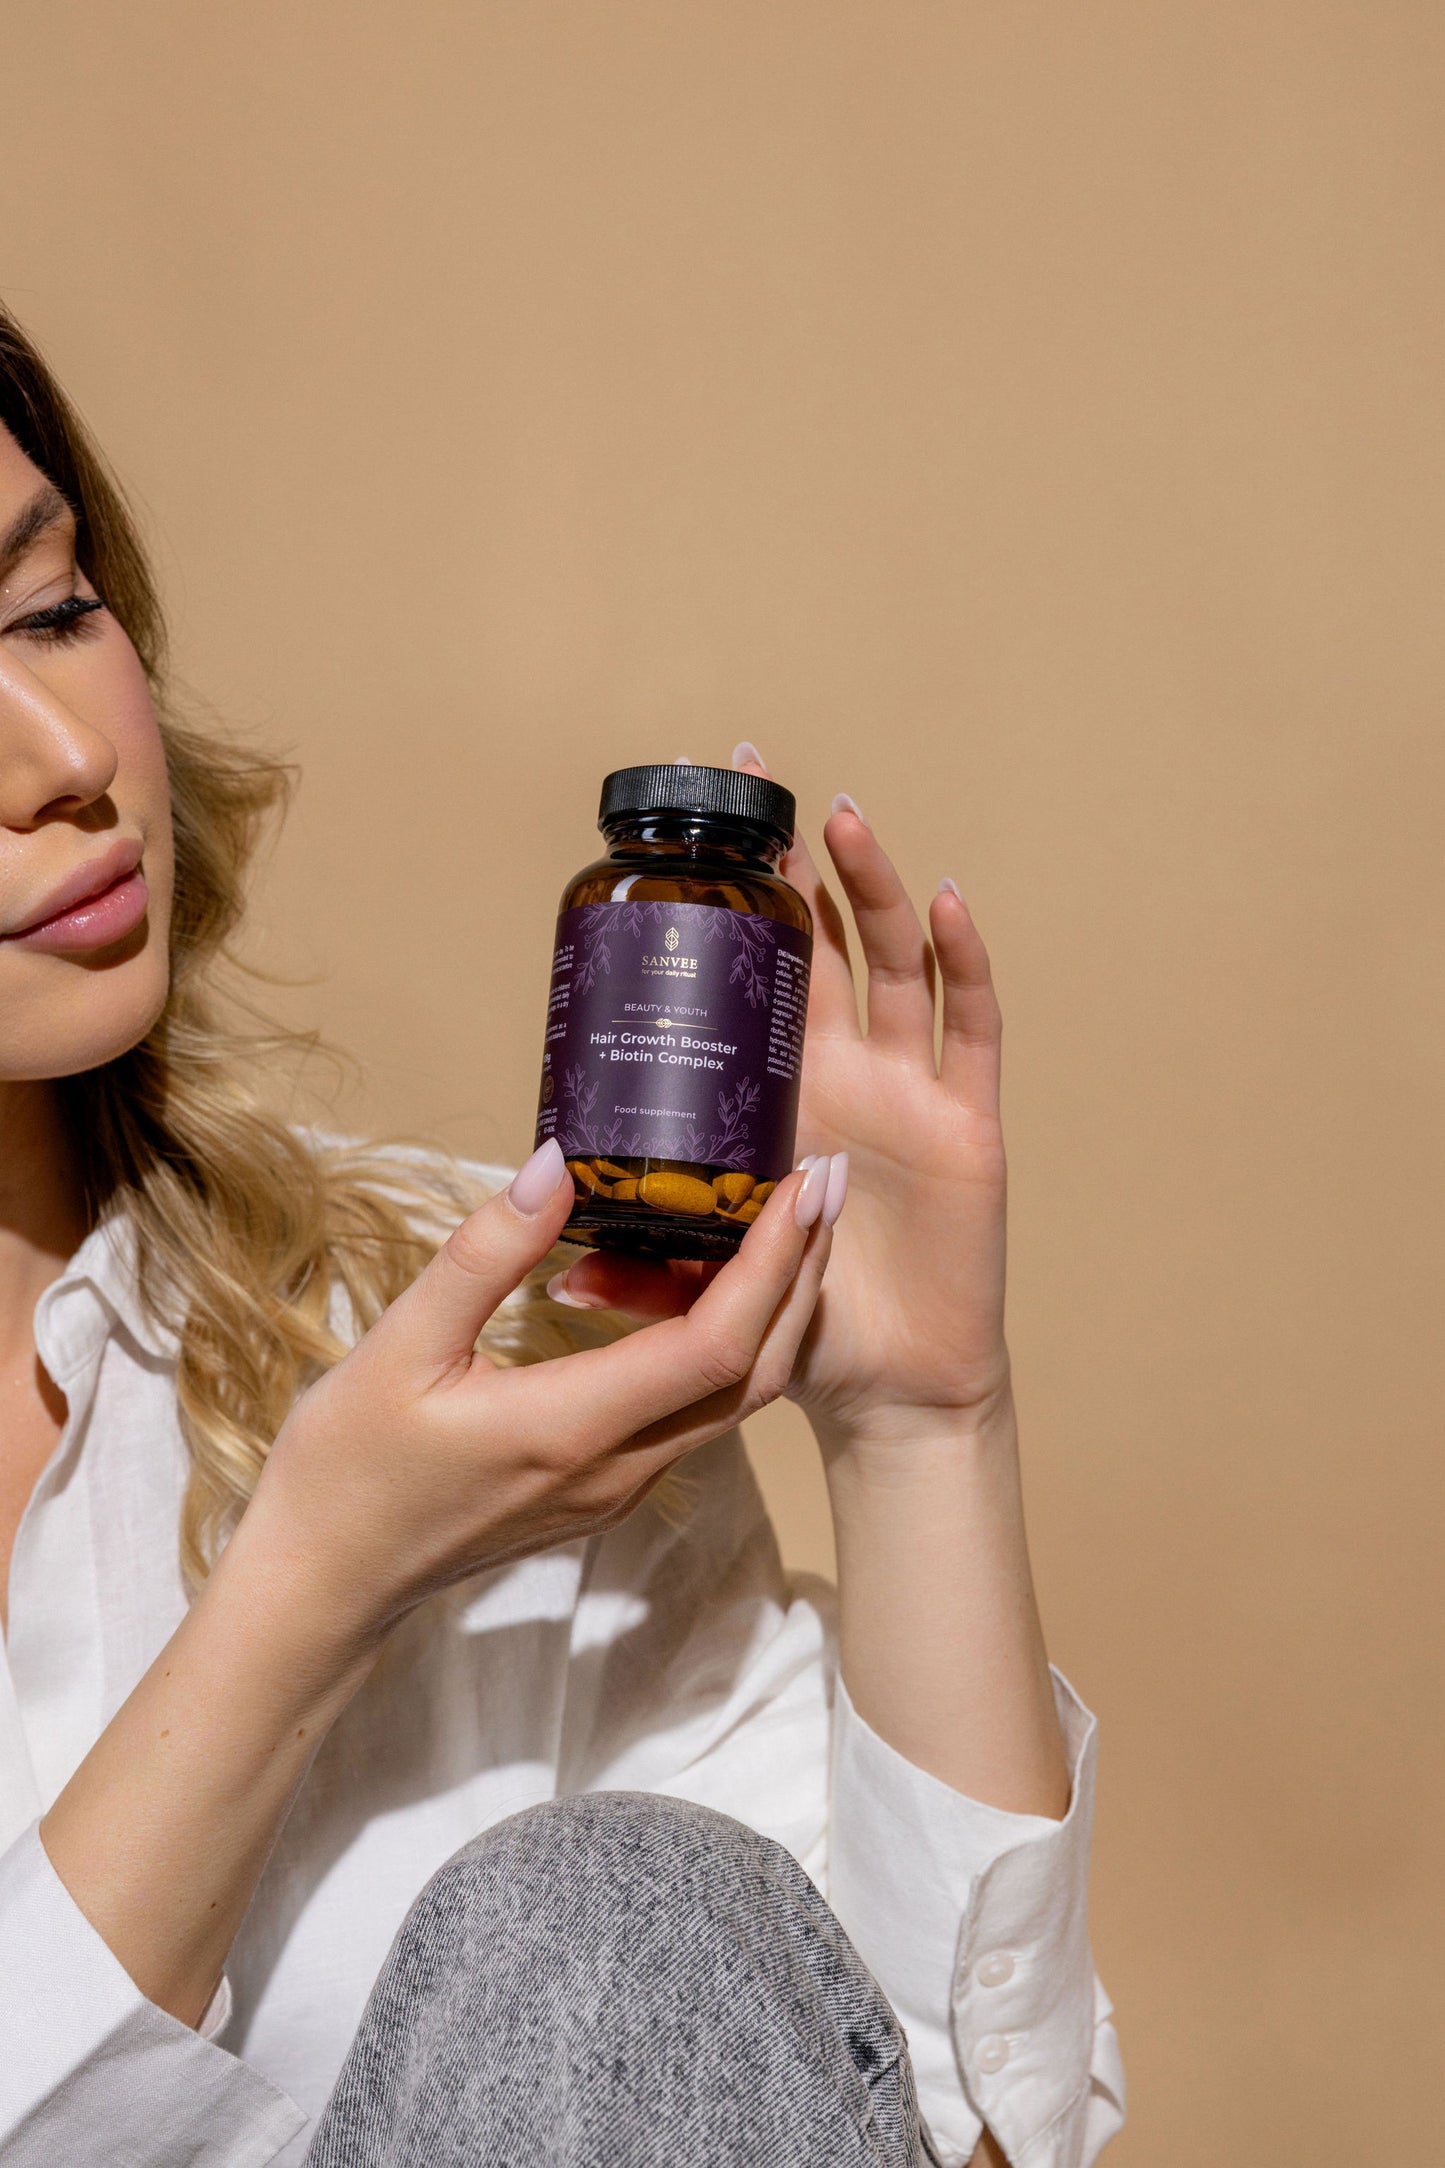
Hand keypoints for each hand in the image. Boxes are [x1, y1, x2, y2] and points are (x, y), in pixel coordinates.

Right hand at [242, 1138, 832, 1645]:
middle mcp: (619, 1468)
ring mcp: (619, 1486)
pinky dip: (723, 1338)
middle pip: (757, 1372)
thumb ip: (482, 1256)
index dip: (774, 1262)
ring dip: (772, 1307)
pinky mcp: (607, 1487)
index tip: (801, 1184)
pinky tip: (693, 1276)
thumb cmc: (346, 1468)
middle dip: (802, 1274)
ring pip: (735, 1396)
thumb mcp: (395, 1347)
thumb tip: (555, 1164)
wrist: (326, 1584)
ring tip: (774, 1216)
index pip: (716, 1344)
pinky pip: (695, 1409)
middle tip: (823, 1183)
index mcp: (571, 1429)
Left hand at [555, 754, 1009, 1453]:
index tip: (692, 822)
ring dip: (871, 886)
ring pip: (899, 962)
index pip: (761, 969)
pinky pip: (972, 1027)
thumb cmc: (803, 1325)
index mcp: (785, 1091)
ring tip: (837, 817)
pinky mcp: (966, 1124)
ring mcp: (912, 1089)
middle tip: (754, 774)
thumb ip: (646, 1270)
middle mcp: (851, 1072)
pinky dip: (964, 961)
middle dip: (796, 857)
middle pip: (829, 939)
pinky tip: (946, 901)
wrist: (887, 1390)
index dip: (739, 897)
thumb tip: (556, 1264)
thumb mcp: (705, 1288)